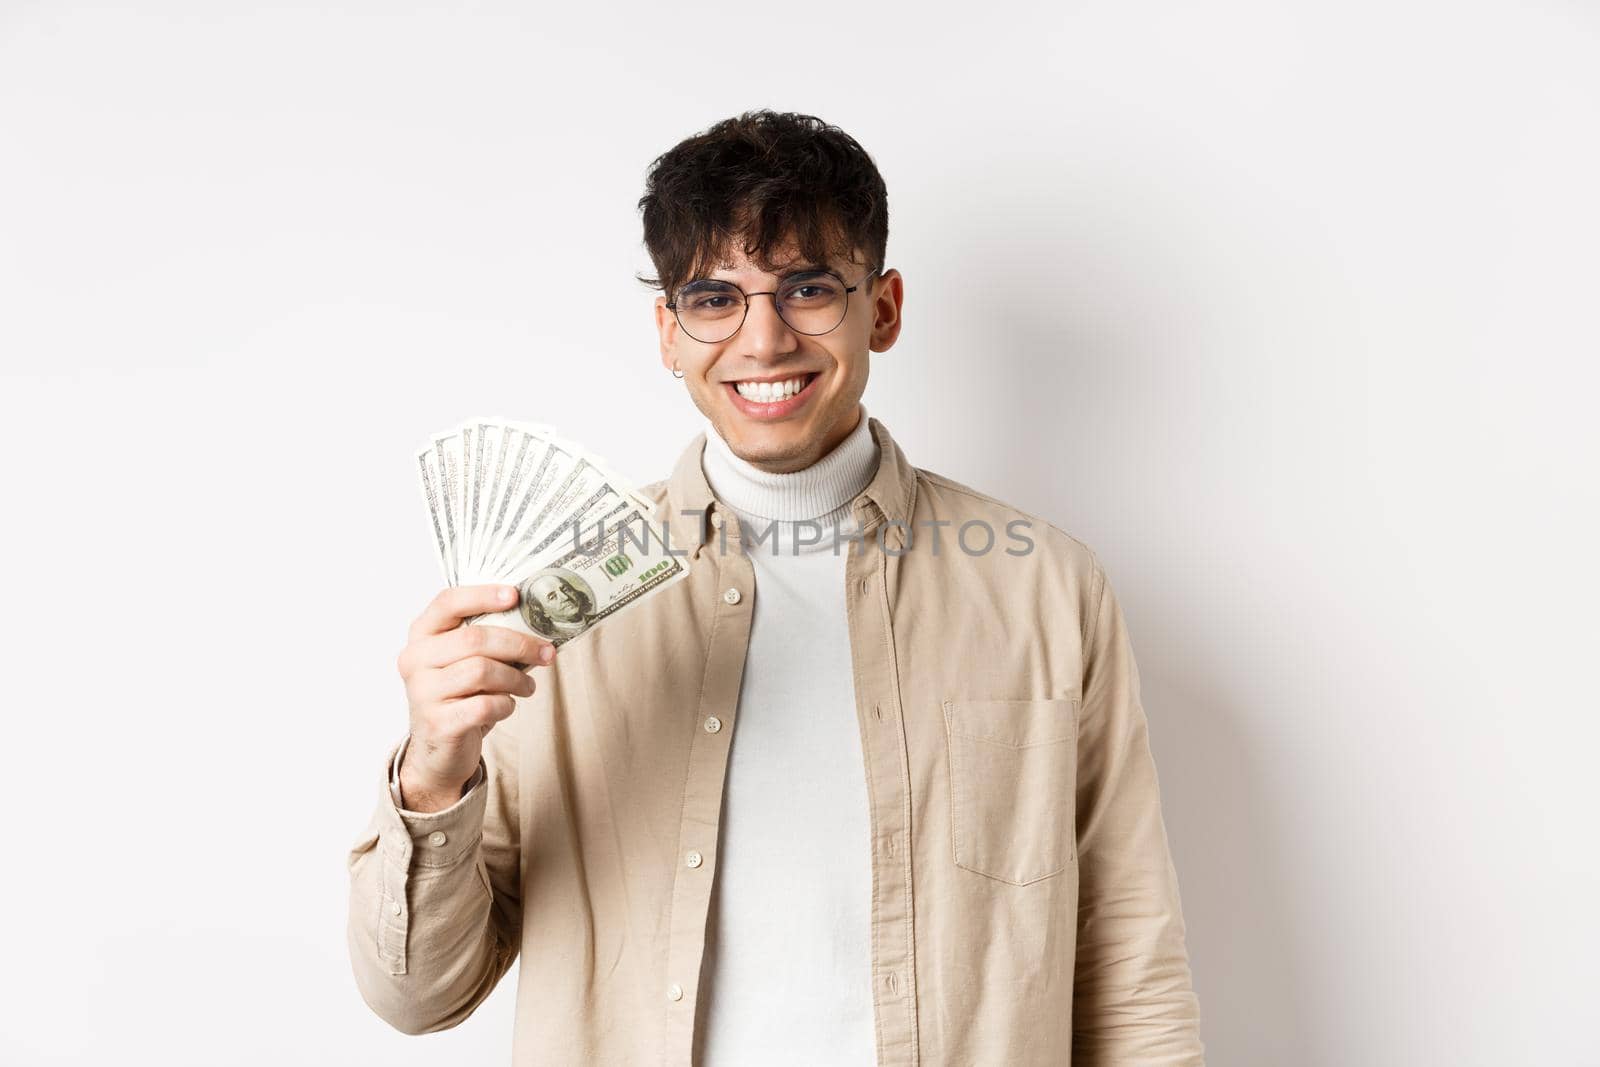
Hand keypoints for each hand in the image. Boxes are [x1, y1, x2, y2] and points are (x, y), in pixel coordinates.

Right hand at [394, 584, 555, 811]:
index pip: (448, 602)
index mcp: (421, 635)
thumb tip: (536, 622)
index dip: (483, 595)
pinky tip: (506, 705)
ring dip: (516, 678)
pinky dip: (506, 704)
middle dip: (519, 644)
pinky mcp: (438, 723)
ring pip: (483, 670)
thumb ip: (486, 639)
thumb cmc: (459, 696)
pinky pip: (485, 704)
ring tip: (527, 685)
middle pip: (474, 638)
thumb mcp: (464, 662)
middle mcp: (415, 660)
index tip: (515, 595)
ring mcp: (422, 692)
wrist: (437, 751)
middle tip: (546, 652)